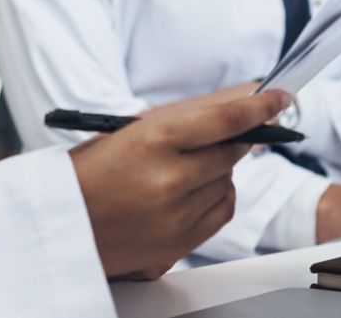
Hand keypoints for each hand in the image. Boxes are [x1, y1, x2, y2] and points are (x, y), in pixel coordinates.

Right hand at [69, 85, 292, 278]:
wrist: (60, 223)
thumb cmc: (87, 173)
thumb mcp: (127, 134)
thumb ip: (181, 126)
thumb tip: (233, 117)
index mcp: (152, 140)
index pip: (226, 120)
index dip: (262, 108)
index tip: (281, 99)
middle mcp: (170, 178)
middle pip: (232, 152)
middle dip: (236, 140)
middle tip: (232, 133)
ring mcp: (177, 214)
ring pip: (228, 182)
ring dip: (218, 171)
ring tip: (183, 170)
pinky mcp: (180, 242)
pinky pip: (221, 210)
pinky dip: (216, 196)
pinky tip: (193, 191)